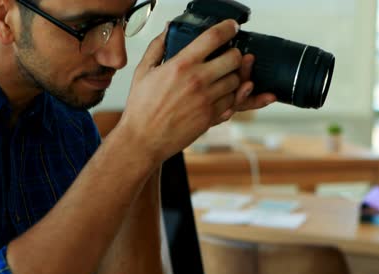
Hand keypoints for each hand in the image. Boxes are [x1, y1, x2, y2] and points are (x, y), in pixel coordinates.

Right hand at [119, 19, 275, 163]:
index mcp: (181, 65)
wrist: (143, 139)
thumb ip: (157, 47)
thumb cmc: (141, 108)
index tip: (231, 28)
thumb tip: (168, 30)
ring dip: (233, 77)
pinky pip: (232, 102)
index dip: (228, 29)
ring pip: (237, 82)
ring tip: (222, 78)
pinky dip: (230, 97)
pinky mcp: (210, 117)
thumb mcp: (143, 71)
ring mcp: (206, 100)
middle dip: (234, 55)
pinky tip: (219, 95)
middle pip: (233, 59)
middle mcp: (197, 81)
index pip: (213, 38)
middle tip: (227, 57)